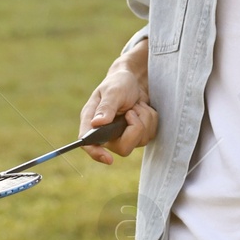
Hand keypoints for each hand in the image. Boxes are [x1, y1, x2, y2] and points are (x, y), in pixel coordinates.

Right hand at [79, 48, 156, 163]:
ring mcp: (123, 135)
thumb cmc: (119, 83)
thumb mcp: (112, 91)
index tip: (108, 159)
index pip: (88, 143)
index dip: (96, 153)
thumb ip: (106, 107)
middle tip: (132, 111)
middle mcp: (106, 132)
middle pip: (122, 148)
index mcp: (92, 121)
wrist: (135, 80)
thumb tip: (96, 124)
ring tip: (136, 105)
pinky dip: (150, 119)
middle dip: (134, 129)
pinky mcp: (137, 134)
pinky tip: (142, 108)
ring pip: (139, 140)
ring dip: (143, 119)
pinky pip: (150, 134)